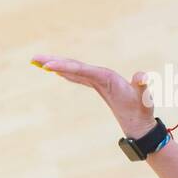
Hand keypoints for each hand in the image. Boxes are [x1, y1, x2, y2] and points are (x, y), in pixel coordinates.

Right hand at [31, 55, 156, 137]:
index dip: (65, 67)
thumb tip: (142, 76)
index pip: (82, 69)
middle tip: (34, 58)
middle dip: (54, 61)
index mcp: (107, 76)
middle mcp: (101, 74)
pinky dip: (64, 72)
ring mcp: (98, 79)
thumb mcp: (144, 98)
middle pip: (74, 65)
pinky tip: (54, 70)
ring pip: (72, 69)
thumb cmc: (142, 109)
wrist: (142, 119)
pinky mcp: (96, 85)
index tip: (48, 67)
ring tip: (36, 61)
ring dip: (55, 65)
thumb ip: (142, 86)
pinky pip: (77, 76)